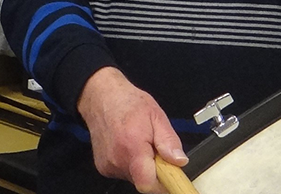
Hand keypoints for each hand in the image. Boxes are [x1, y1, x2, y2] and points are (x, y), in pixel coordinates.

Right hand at [77, 67, 185, 193]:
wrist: (100, 97)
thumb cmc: (127, 102)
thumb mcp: (156, 115)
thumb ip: (168, 141)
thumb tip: (179, 161)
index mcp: (132, 146)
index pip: (148, 183)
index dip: (163, 184)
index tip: (172, 177)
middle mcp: (117, 159)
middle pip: (144, 181)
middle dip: (155, 171)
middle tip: (156, 151)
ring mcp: (108, 165)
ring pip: (135, 177)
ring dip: (142, 167)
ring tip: (140, 145)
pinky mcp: (103, 167)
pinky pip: (124, 173)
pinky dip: (130, 164)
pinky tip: (128, 147)